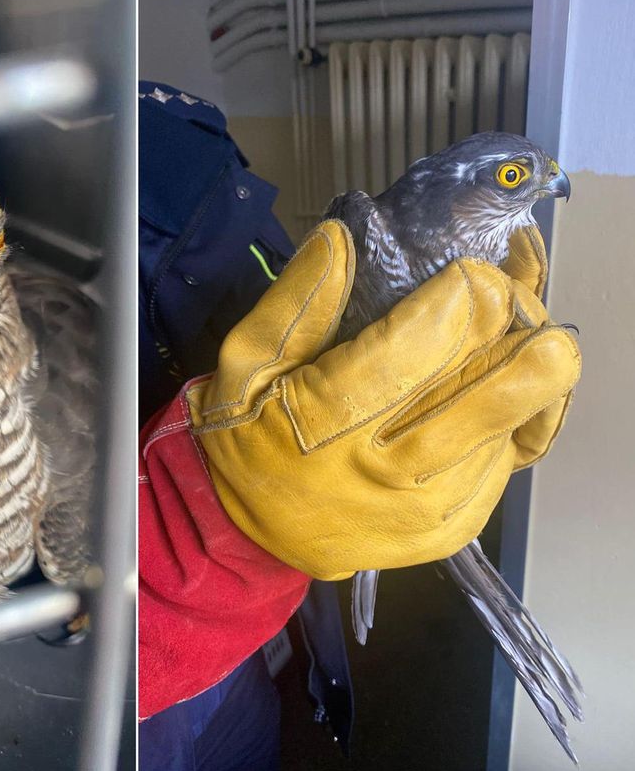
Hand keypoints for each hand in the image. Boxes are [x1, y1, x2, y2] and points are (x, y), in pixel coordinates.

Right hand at [186, 221, 580, 579]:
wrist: (250, 533)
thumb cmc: (247, 438)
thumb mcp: (245, 364)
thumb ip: (295, 301)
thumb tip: (342, 237)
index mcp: (331, 417)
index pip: (440, 331)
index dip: (472, 285)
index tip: (464, 273)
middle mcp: (393, 466)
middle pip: (510, 376)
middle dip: (521, 318)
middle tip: (503, 299)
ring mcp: (431, 505)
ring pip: (525, 413)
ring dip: (521, 365)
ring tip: (497, 341)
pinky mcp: (453, 529)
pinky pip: (516, 454)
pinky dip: (515, 415)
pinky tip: (488, 395)